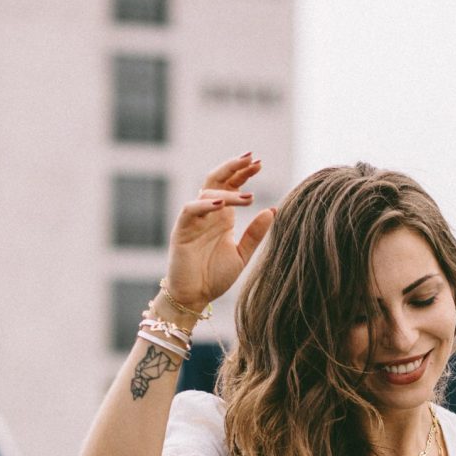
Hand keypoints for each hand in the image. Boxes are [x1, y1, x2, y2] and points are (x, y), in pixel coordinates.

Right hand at [163, 153, 276, 310]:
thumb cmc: (215, 277)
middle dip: (233, 167)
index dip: (243, 172)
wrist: (194, 297)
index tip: (259, 163)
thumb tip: (273, 210)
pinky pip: (190, 210)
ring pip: (207, 193)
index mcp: (223, 217)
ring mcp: (193, 220)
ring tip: (248, 198)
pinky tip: (221, 205)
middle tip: (251, 159)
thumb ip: (255, 234)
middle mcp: (208, 214)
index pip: (231, 185)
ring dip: (228, 192)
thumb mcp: (242, 255)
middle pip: (216, 180)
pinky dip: (205, 205)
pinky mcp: (181, 230)